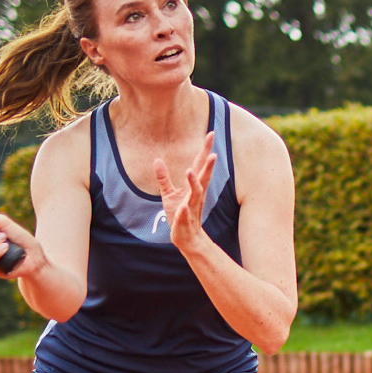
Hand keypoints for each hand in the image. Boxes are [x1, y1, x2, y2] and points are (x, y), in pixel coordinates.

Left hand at [153, 132, 218, 253]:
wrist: (187, 238)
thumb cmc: (180, 214)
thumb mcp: (169, 194)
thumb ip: (163, 178)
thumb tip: (157, 160)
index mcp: (193, 187)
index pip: (200, 166)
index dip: (205, 150)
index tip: (211, 133)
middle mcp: (195, 196)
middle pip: (203, 177)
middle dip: (208, 165)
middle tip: (214, 153)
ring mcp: (191, 208)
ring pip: (195, 194)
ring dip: (193, 183)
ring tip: (190, 171)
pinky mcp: (184, 221)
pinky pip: (184, 215)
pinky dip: (183, 211)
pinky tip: (181, 207)